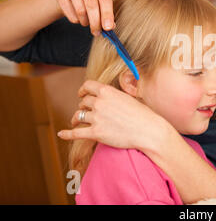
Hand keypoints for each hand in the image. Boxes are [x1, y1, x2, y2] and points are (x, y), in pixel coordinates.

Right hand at [55, 0, 114, 36]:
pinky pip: (70, 13)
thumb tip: (110, 27)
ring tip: (88, 23)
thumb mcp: (103, 2)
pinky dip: (76, 20)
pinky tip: (79, 19)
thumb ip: (108, 13)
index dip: (107, 13)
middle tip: (97, 32)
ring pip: (80, 10)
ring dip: (86, 21)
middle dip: (96, 21)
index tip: (108, 28)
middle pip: (91, 3)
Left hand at [57, 80, 171, 151]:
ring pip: (78, 116)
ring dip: (76, 119)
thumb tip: (108, 98)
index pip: (87, 86)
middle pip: (83, 102)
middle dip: (82, 106)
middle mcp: (100, 102)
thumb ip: (115, 96)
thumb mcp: (129, 97)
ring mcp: (97, 118)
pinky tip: (62, 134)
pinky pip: (76, 133)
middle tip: (84, 111)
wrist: (148, 130)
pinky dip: (67, 133)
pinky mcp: (96, 133)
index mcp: (108, 91)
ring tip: (75, 121)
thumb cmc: (143, 115)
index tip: (81, 94)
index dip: (82, 90)